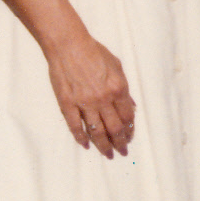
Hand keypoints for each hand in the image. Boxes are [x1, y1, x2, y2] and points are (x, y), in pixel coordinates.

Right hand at [45, 32, 137, 156]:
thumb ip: (125, 88)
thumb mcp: (117, 67)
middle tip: (122, 152)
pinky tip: (86, 145)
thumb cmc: (94, 52)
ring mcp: (84, 102)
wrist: (69, 46)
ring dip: (103, 145)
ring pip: (97, 131)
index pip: (128, 116)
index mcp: (119, 88)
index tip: (130, 137)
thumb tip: (132, 107)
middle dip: (120, 142)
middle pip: (115, 128)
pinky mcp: (67, 103)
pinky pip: (75, 126)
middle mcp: (103, 98)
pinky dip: (81, 137)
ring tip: (108, 154)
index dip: (130, 129)